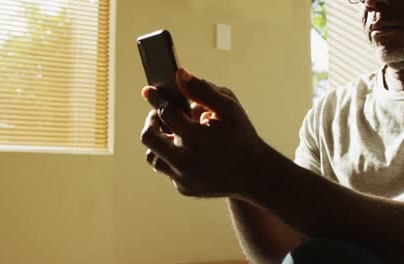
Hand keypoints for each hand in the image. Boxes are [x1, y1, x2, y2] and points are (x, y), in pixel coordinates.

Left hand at [140, 68, 265, 197]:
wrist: (255, 175)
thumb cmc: (242, 137)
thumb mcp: (229, 109)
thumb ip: (203, 90)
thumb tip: (179, 74)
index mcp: (196, 137)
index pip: (165, 112)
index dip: (156, 99)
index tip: (149, 91)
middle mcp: (185, 160)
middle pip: (148, 136)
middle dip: (150, 121)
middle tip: (158, 115)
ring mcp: (182, 177)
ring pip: (152, 156)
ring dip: (158, 141)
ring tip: (168, 132)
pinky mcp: (183, 188)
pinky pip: (167, 170)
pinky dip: (170, 157)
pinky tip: (181, 148)